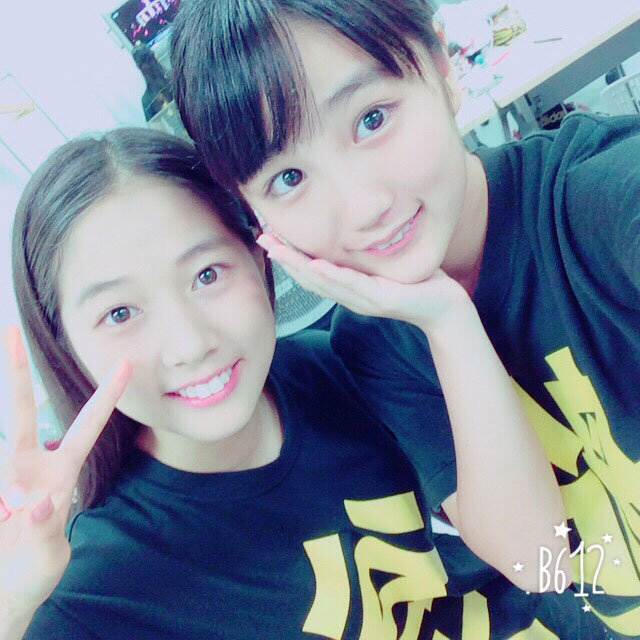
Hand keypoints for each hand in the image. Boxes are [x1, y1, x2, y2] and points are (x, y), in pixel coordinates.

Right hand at [0, 326, 129, 614]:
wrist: (1, 593)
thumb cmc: (33, 568)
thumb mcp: (49, 554)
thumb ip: (45, 528)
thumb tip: (37, 501)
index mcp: (60, 472)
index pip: (88, 424)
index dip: (107, 395)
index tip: (126, 363)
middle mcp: (27, 467)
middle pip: (19, 413)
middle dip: (15, 372)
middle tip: (10, 330)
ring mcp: (2, 478)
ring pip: (0, 458)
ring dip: (7, 502)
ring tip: (10, 524)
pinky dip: (1, 512)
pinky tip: (6, 522)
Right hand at [257, 234, 471, 331]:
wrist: (444, 308)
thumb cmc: (417, 283)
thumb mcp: (386, 266)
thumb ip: (366, 256)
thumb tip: (354, 234)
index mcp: (350, 287)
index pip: (313, 271)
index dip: (290, 256)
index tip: (271, 238)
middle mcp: (351, 296)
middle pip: (310, 277)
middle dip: (285, 258)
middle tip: (263, 239)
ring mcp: (363, 299)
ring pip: (324, 281)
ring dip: (298, 265)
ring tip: (278, 249)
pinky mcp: (380, 299)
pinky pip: (352, 284)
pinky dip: (332, 275)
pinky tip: (315, 265)